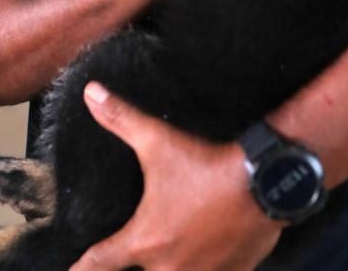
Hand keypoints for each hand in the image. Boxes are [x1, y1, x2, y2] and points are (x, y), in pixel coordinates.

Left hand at [68, 83, 282, 270]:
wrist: (266, 178)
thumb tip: (91, 93)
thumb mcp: (157, 140)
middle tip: (132, 256)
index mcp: (145, 241)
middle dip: (134, 266)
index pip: (99, 264)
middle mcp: (169, 267)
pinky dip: (208, 269)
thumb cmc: (207, 163)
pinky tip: (210, 258)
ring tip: (171, 255)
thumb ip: (120, 119)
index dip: (81, 268)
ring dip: (171, 267)